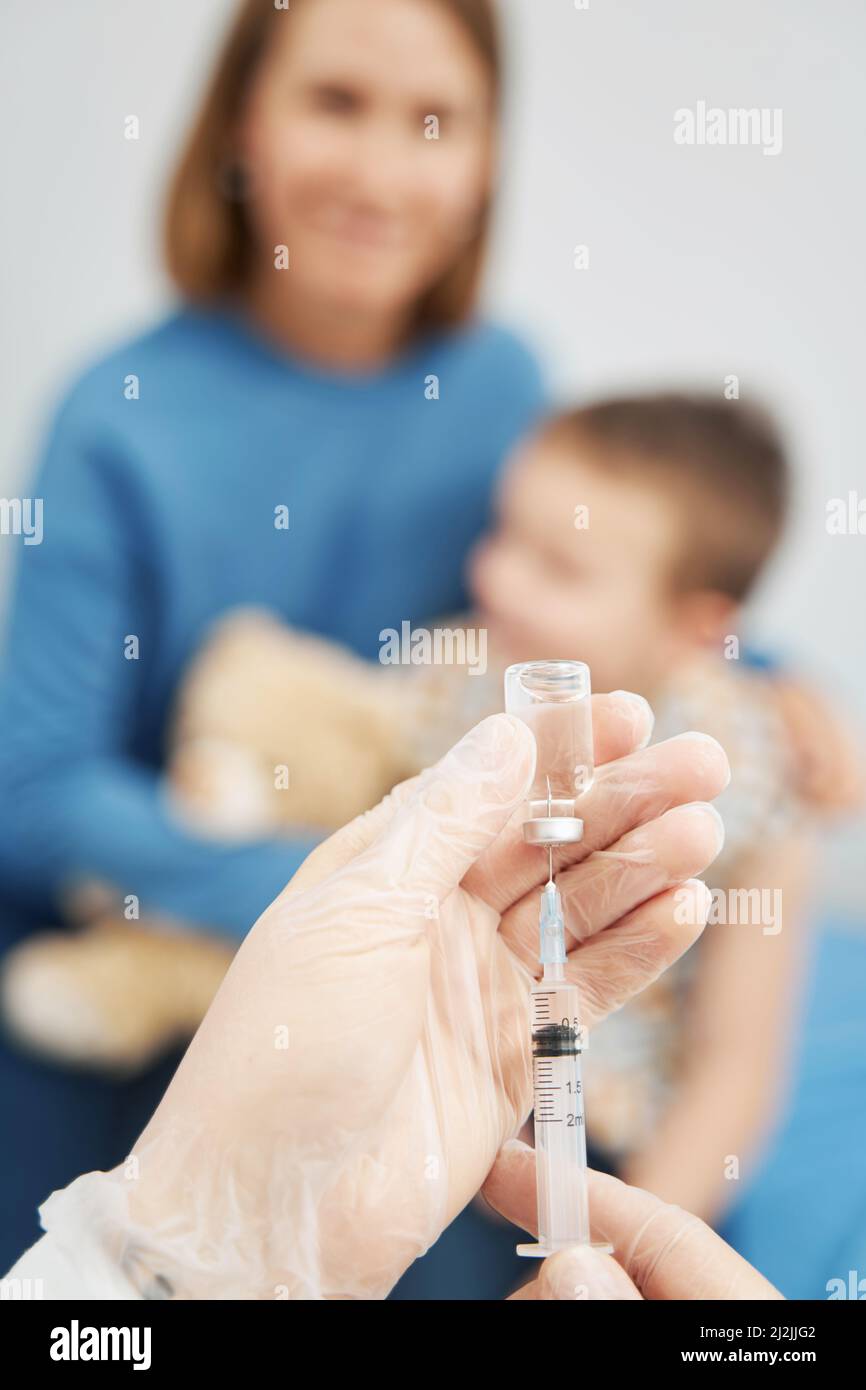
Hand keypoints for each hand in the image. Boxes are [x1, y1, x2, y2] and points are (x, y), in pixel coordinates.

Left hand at [39, 698, 728, 1298]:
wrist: (275, 1203)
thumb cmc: (286, 1043)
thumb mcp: (360, 911)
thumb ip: (444, 823)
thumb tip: (508, 734)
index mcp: (387, 866)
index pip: (489, 787)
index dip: (560, 749)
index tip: (629, 716)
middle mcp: (437, 915)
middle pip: (548, 842)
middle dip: (622, 802)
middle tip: (702, 765)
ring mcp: (479, 983)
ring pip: (578, 908)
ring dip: (643, 867)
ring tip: (703, 830)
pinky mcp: (516, 1051)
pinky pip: (590, 986)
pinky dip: (640, 948)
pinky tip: (684, 907)